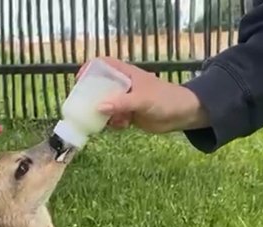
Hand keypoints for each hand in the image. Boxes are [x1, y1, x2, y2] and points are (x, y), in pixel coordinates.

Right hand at [77, 57, 210, 133]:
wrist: (182, 114)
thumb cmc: (165, 99)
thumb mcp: (142, 100)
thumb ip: (121, 103)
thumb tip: (99, 107)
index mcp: (126, 74)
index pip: (103, 64)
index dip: (90, 69)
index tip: (80, 81)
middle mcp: (123, 85)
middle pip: (100, 86)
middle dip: (92, 97)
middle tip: (84, 107)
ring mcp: (125, 100)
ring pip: (105, 105)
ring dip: (103, 114)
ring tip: (108, 121)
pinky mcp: (129, 114)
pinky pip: (113, 118)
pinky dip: (113, 123)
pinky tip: (122, 126)